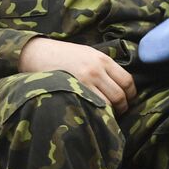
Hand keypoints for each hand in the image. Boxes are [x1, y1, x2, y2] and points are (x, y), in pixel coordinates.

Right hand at [19, 37, 135, 112]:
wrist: (37, 53)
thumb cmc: (63, 55)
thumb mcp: (88, 54)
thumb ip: (104, 67)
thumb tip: (120, 85)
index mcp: (102, 59)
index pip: (127, 81)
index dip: (131, 95)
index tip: (127, 101)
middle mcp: (96, 70)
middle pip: (120, 95)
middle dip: (122, 107)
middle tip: (117, 112)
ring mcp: (84, 81)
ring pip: (108, 104)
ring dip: (110, 113)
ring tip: (105, 115)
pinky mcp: (72, 90)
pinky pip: (92, 106)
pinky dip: (96, 113)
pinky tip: (93, 115)